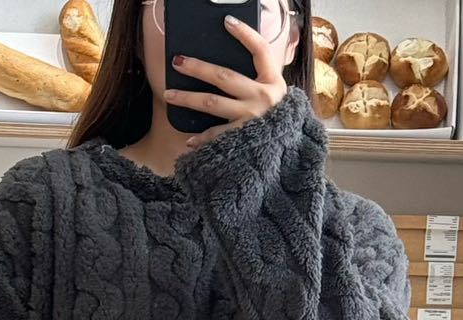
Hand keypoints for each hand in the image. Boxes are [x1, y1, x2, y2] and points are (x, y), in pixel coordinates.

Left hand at [167, 14, 285, 147]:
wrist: (293, 154)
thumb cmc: (282, 123)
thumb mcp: (278, 96)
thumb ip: (261, 81)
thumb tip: (230, 70)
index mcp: (273, 82)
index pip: (260, 50)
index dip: (245, 34)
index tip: (227, 21)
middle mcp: (263, 98)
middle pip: (224, 77)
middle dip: (198, 68)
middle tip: (177, 62)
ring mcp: (251, 119)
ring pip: (213, 103)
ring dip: (188, 98)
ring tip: (169, 94)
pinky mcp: (243, 138)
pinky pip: (216, 135)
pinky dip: (202, 139)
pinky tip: (190, 140)